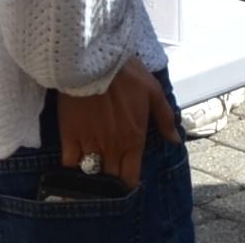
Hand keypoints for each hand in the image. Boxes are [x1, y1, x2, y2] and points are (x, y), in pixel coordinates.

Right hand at [55, 58, 177, 187]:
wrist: (94, 61)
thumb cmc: (127, 74)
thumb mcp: (153, 92)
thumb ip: (164, 119)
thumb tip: (175, 140)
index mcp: (133, 140)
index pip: (130, 177)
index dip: (128, 182)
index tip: (126, 179)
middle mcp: (112, 147)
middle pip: (111, 178)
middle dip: (111, 179)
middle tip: (109, 172)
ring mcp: (89, 143)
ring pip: (90, 173)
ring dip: (92, 175)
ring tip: (92, 171)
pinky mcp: (69, 136)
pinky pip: (69, 163)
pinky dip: (72, 167)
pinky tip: (74, 164)